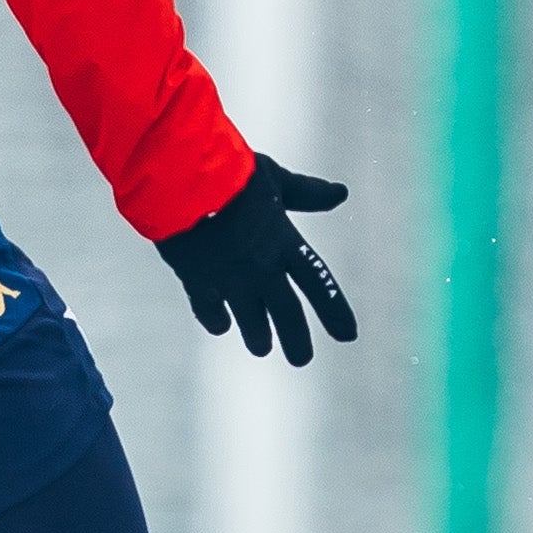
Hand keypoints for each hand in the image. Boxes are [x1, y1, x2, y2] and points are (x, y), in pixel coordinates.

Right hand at [152, 155, 355, 365]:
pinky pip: (208, 309)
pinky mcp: (196, 278)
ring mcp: (229, 277)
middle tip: (302, 359)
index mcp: (285, 243)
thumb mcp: (277, 181)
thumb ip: (307, 194)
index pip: (318, 283)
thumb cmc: (232, 172)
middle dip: (296, 339)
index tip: (348, 336)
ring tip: (262, 347)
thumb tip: (341, 193)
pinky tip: (220, 325)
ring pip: (249, 319)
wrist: (183, 181)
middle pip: (287, 312)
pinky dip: (215, 319)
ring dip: (258, 336)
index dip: (334, 311)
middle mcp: (261, 267)